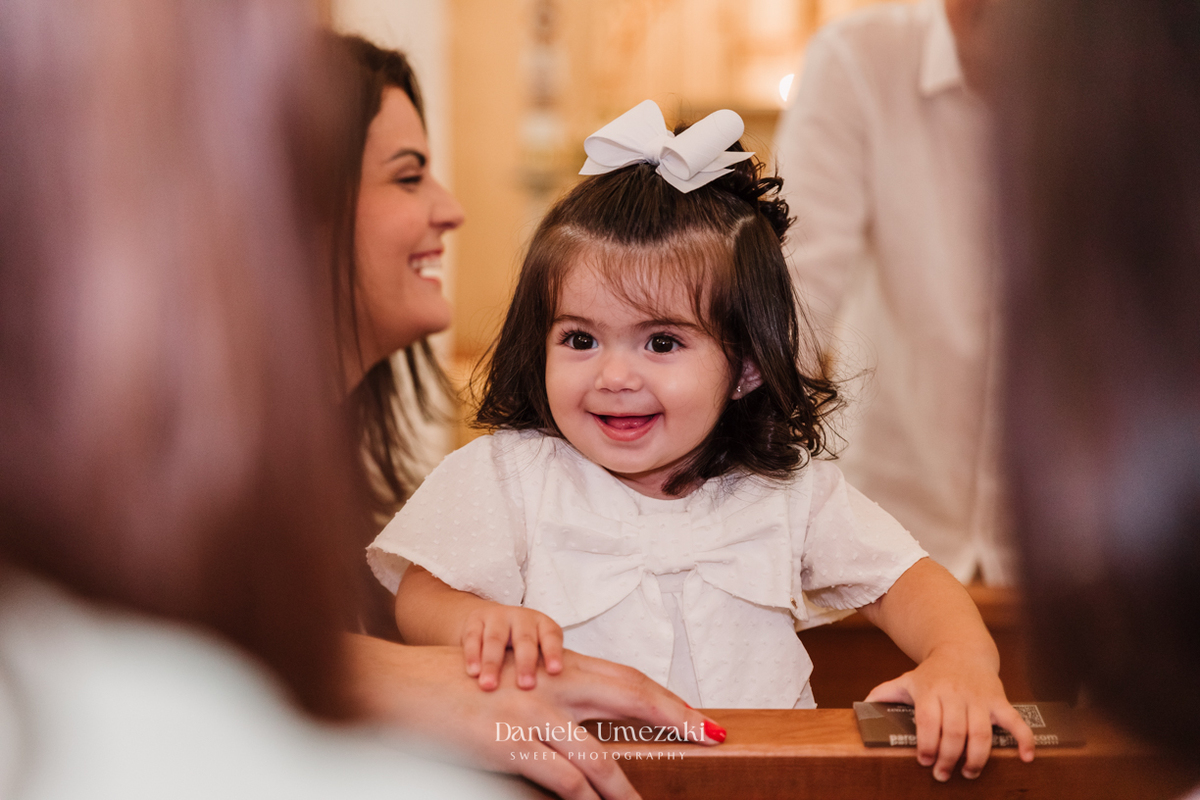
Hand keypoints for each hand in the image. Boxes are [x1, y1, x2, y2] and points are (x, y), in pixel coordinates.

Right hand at [343, 636, 723, 799]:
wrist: (404, 682)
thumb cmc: (456, 683)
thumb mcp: (512, 682)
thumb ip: (551, 700)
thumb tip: (587, 729)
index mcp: (555, 668)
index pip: (625, 678)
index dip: (666, 697)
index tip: (699, 718)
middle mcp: (551, 683)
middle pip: (628, 696)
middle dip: (673, 717)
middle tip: (708, 737)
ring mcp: (531, 713)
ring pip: (597, 753)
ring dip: (624, 785)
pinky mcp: (507, 742)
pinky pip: (559, 776)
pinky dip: (582, 796)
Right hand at [461, 603, 562, 689]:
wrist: (488, 628)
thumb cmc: (522, 654)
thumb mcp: (539, 656)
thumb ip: (555, 677)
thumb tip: (578, 706)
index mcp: (544, 626)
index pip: (552, 636)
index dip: (554, 652)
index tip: (556, 672)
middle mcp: (522, 619)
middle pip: (525, 639)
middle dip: (525, 663)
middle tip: (526, 686)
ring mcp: (498, 617)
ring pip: (496, 638)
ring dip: (493, 663)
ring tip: (489, 686)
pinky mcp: (475, 620)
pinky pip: (473, 636)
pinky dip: (472, 655)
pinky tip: (472, 673)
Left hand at [865, 645, 1035, 781]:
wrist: (962, 649)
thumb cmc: (932, 673)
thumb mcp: (907, 679)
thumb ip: (885, 693)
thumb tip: (864, 707)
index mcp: (930, 690)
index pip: (929, 720)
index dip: (927, 743)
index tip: (924, 760)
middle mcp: (955, 694)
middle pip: (954, 731)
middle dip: (949, 757)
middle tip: (943, 774)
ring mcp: (980, 698)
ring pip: (981, 732)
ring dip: (977, 757)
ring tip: (968, 772)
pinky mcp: (1000, 701)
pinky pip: (1015, 721)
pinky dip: (1023, 740)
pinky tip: (1025, 758)